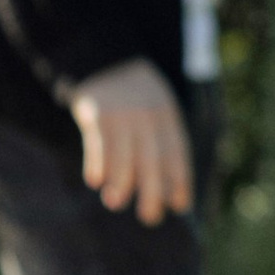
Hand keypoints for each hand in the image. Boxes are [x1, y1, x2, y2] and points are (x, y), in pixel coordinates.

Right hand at [71, 58, 190, 221]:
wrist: (105, 58)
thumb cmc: (134, 98)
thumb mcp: (156, 111)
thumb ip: (162, 145)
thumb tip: (168, 193)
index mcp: (167, 116)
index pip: (177, 152)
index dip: (179, 179)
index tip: (180, 205)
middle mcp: (147, 115)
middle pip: (152, 157)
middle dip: (152, 190)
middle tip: (150, 217)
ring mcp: (122, 113)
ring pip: (124, 153)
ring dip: (120, 181)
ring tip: (116, 203)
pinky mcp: (97, 111)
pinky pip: (98, 142)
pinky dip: (97, 162)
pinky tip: (95, 181)